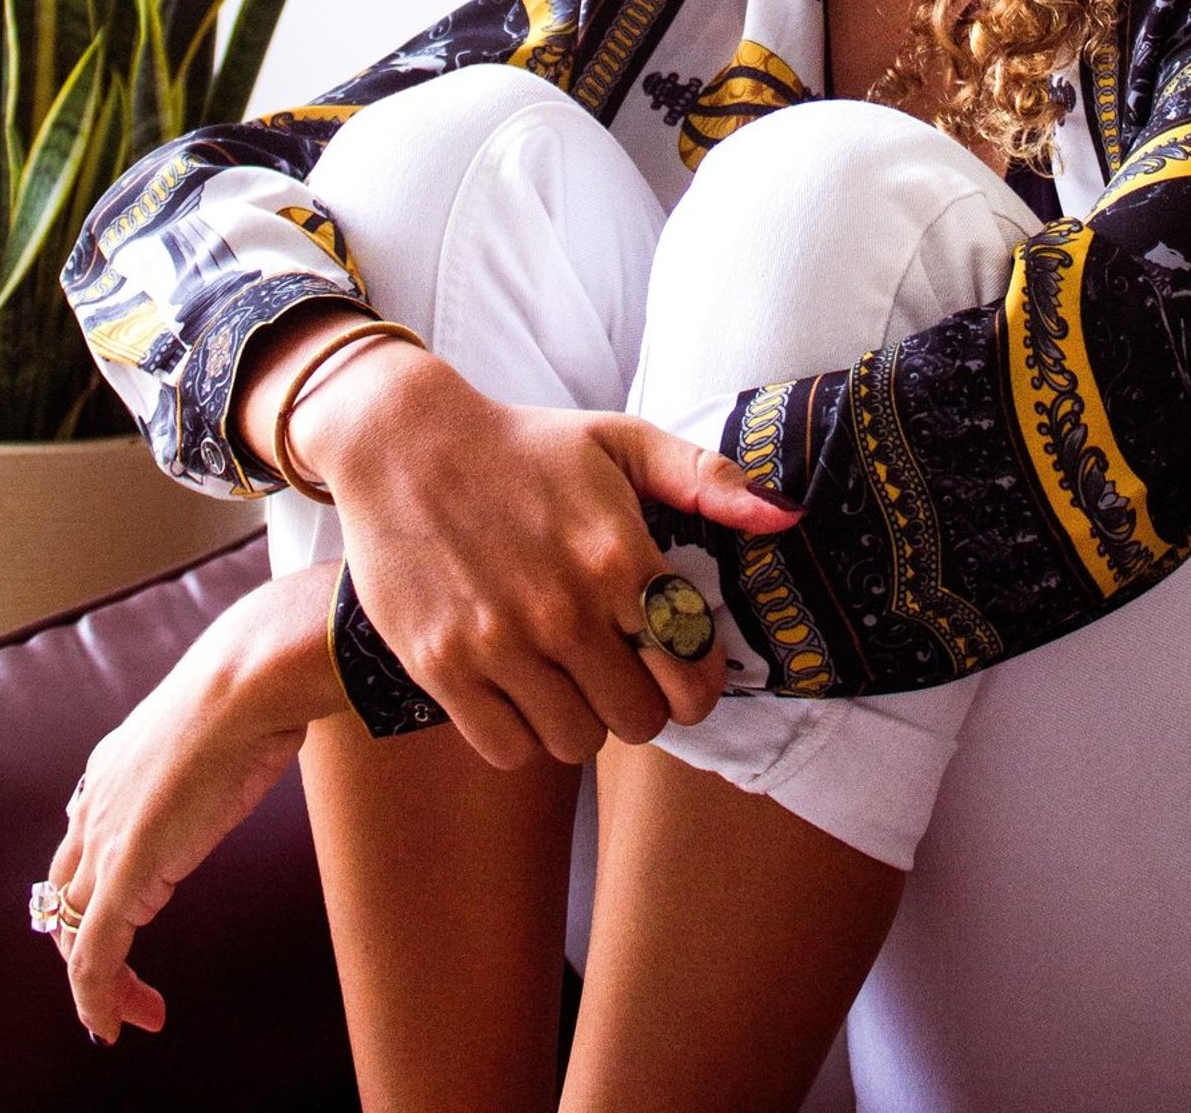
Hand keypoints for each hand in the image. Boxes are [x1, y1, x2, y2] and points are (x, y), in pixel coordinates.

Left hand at [42, 565, 339, 1044]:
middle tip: (122, 981)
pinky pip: (93, 958)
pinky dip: (98, 999)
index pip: (83, 841)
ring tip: (130, 1013)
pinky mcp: (123, 876)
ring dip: (99, 980)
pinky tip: (120, 1025)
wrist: (251, 677)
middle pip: (66, 892)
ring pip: (74, 932)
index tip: (127, 918)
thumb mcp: (232, 710)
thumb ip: (230, 730)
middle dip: (86, 941)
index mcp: (115, 762)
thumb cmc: (258, 681)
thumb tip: (277, 716)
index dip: (94, 888)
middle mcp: (96, 801)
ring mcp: (105, 839)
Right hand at [272, 321, 798, 770]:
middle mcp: (563, 608)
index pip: (692, 671)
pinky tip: (518, 688)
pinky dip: (521, 732)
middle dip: (641, 703)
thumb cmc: (525, 444)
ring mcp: (498, 643)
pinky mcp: (442, 667)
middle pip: (641, 722)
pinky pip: (508, 748)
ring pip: (577, 743)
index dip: (696, 680)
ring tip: (566, 674)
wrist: (404, 442)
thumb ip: (706, 478)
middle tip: (619, 669)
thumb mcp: (621, 441)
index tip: (678, 664)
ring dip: (580, 718)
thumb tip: (786, 516)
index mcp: (617, 555)